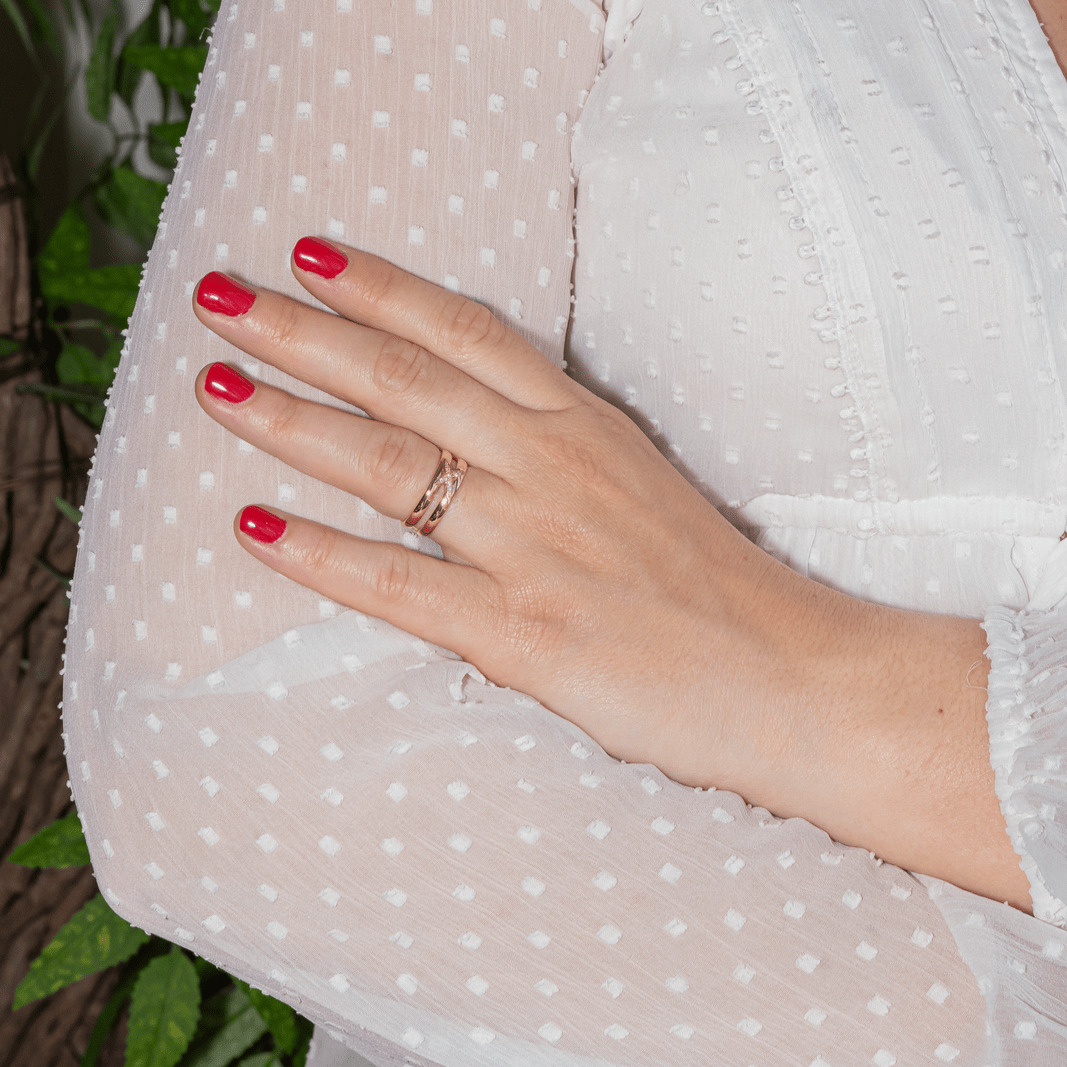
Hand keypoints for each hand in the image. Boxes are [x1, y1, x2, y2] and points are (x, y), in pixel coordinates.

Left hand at [193, 237, 1030, 909]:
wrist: (791, 673)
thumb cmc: (717, 584)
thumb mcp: (639, 482)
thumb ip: (560, 450)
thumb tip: (479, 434)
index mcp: (583, 426)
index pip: (467, 332)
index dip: (383, 289)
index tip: (313, 257)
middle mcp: (550, 467)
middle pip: (406, 380)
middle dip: (303, 333)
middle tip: (221, 296)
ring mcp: (532, 546)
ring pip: (388, 465)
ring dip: (290, 422)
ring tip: (216, 390)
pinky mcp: (522, 631)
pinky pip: (398, 585)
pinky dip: (320, 556)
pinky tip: (255, 530)